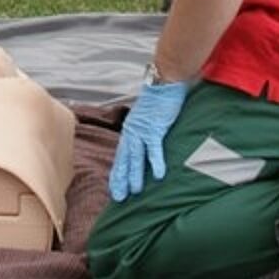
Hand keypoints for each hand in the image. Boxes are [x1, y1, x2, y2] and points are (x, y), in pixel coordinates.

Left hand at [108, 79, 189, 201]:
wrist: (164, 81)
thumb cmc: (159, 99)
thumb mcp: (147, 118)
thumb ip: (145, 132)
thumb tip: (146, 145)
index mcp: (130, 130)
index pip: (121, 155)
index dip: (117, 172)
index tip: (114, 188)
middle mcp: (132, 131)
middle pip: (124, 159)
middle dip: (121, 179)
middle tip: (119, 198)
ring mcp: (143, 130)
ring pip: (136, 157)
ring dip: (135, 175)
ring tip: (135, 192)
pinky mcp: (156, 127)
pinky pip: (154, 148)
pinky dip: (155, 162)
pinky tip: (158, 175)